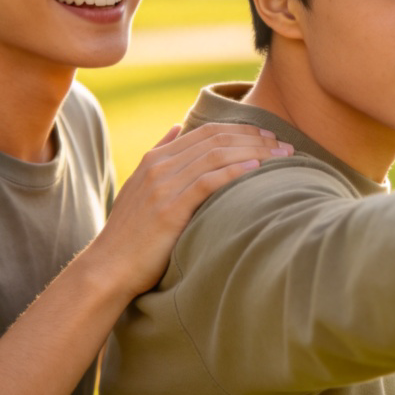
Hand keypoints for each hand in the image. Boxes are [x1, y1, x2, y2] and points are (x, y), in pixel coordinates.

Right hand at [100, 123, 292, 296]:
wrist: (109, 267)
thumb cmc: (131, 232)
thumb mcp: (139, 186)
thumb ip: (160, 154)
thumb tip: (177, 126)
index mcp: (156, 158)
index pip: (207, 131)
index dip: (242, 130)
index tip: (269, 138)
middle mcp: (160, 166)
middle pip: (217, 139)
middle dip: (255, 139)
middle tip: (285, 146)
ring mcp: (163, 186)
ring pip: (217, 156)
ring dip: (255, 153)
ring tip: (282, 157)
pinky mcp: (169, 209)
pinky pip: (208, 182)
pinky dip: (235, 172)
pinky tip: (257, 171)